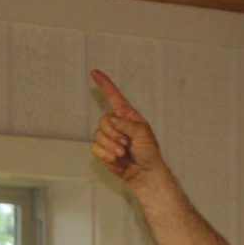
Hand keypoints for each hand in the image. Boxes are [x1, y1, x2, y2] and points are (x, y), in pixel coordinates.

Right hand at [90, 70, 164, 185]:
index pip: (114, 96)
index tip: (95, 73)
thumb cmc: (148, 151)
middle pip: (104, 120)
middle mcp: (116, 123)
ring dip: (111, 146)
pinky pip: (95, 147)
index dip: (105, 84)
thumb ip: (127, 124)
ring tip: (123, 152)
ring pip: (99, 135)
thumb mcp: (143, 133)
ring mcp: (108, 136)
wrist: (144, 171)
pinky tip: (115, 158)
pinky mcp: (102, 149)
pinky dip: (106, 154)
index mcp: (127, 115)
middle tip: (127, 143)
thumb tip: (112, 119)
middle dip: (115, 133)